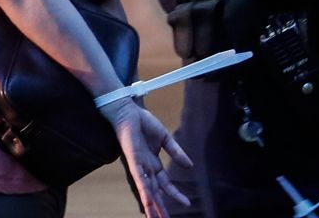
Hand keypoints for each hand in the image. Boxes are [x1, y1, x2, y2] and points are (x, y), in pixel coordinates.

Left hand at [98, 96, 192, 217]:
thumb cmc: (143, 122)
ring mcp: (138, 166)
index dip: (175, 194)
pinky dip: (144, 192)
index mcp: (153, 163)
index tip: (187, 203)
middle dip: (161, 208)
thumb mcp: (165, 138)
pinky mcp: (133, 161)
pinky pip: (139, 180)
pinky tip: (147, 203)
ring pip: (147, 191)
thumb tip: (190, 166)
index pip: (165, 184)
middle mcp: (145, 168)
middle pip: (155, 193)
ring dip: (152, 206)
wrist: (128, 111)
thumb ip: (177, 152)